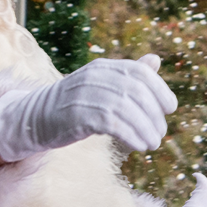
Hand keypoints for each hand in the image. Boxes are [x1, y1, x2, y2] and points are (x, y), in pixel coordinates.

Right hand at [0, 54, 175, 159]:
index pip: (140, 72)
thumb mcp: (103, 86)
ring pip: (126, 109)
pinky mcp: (77, 114)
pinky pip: (112, 123)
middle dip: (154, 115)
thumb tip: (155, 60)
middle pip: (135, 92)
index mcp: (104, 67)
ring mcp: (84, 94)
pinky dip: (130, 135)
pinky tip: (138, 146)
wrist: (36, 117)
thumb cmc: (77, 104)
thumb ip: (129, 75)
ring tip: (152, 144)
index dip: (160, 90)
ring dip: (145, 129)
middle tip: (160, 133)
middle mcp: (95, 76)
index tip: (170, 108)